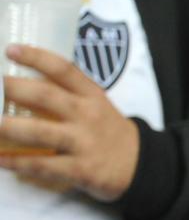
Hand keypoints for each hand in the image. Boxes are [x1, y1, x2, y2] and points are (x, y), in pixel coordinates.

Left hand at [0, 44, 139, 201]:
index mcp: (92, 96)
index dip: (36, 57)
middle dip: (11, 89)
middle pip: (45, 96)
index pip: (63, 69)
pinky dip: (19, 163)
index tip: (10, 50)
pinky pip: (45, 166)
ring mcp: (84, 143)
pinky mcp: (82, 170)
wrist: (142, 167)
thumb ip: (69, 95)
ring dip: (8, 127)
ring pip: (41, 132)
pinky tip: (1, 159)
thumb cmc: (110, 133)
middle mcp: (88, 116)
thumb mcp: (98, 107)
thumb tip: (22, 85)